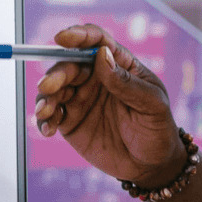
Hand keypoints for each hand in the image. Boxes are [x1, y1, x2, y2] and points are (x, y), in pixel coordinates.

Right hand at [33, 24, 185, 186]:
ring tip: (46, 111)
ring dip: (45, 96)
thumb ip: (126, 82)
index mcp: (119, 65)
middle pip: (70, 64)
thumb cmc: (157, 129)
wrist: (151, 165)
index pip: (97, 42)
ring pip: (54, 87)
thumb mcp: (151, 105)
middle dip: (57, 72)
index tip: (62, 38)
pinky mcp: (70, 120)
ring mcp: (81, 98)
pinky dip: (44, 118)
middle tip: (50, 86)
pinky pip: (50, 114)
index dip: (79, 35)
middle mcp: (96, 77)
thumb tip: (101, 55)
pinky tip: (48, 129)